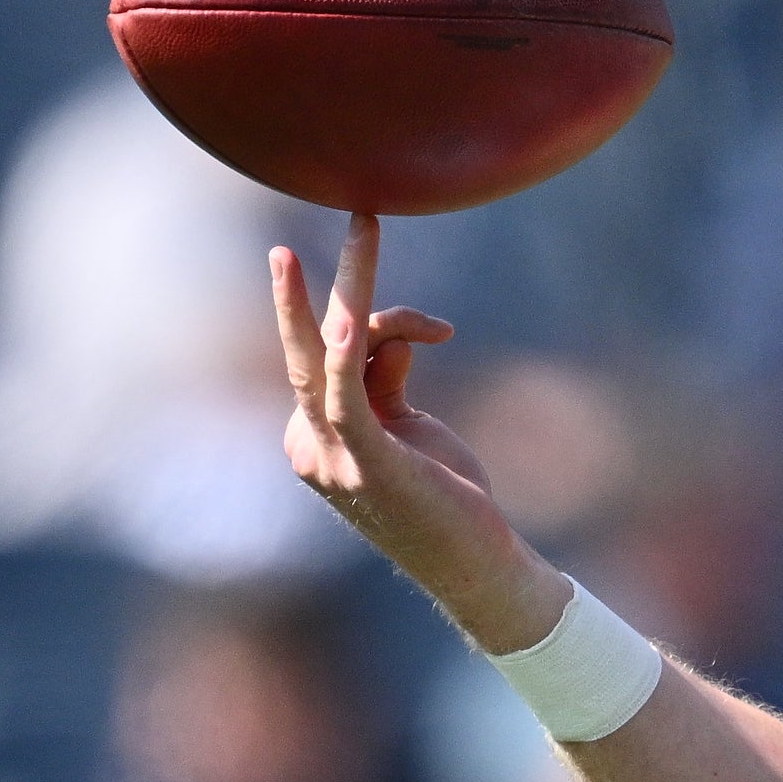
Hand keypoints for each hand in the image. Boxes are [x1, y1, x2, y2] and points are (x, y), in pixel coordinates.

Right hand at [272, 212, 567, 650]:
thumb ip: (387, 378)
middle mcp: (307, 443)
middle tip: (337, 216)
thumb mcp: (410, 425)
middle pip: (310, 345)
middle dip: (310, 279)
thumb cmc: (445, 497)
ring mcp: (327, 456)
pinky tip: (354, 319)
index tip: (438, 328)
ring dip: (353, 285)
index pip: (334, 353)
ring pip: (329, 353)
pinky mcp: (363, 464)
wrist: (476, 565)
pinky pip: (344, 395)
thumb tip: (388, 334)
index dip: (385, 324)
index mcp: (313, 434)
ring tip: (367, 223)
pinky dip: (349, 353)